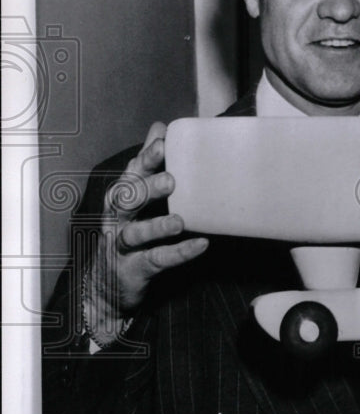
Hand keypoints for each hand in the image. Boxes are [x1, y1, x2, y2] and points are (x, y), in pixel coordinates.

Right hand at [85, 122, 208, 343]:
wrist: (105, 286)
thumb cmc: (126, 231)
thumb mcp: (133, 196)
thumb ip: (146, 163)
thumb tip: (160, 127)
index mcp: (120, 196)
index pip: (131, 173)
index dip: (146, 158)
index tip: (164, 142)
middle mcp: (116, 219)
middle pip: (126, 200)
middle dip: (147, 189)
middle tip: (171, 180)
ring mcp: (121, 245)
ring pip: (135, 233)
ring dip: (157, 226)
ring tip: (180, 221)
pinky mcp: (133, 269)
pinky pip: (155, 259)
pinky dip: (178, 253)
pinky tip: (200, 246)